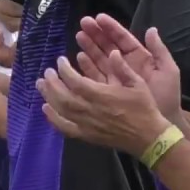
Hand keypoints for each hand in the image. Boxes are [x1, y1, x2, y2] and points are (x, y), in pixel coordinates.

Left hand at [36, 48, 170, 157]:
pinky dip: (53, 119)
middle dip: (52, 82)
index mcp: (101, 95)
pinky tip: (46, 109)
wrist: (148, 137)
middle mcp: (90, 110)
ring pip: (61, 110)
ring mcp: (87, 125)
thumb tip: (112, 52)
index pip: (75, 81)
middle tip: (46, 72)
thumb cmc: (144, 108)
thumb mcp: (138, 83)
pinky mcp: (87, 136)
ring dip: (48, 97)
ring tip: (41, 85)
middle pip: (63, 95)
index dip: (64, 70)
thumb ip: (122, 67)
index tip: (60, 61)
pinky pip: (65, 128)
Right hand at [75, 15, 181, 121]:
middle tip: (83, 22)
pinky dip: (87, 67)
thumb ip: (159, 50)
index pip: (123, 39)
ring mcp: (116, 78)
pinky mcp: (108, 91)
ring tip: (78, 36)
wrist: (161, 124)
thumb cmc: (167, 97)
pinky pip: (95, 76)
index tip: (98, 18)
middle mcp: (126, 66)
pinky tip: (78, 57)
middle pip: (108, 46)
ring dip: (89, 47)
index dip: (111, 28)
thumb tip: (151, 29)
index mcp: (140, 58)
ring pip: (100, 58)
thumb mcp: (168, 72)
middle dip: (96, 34)